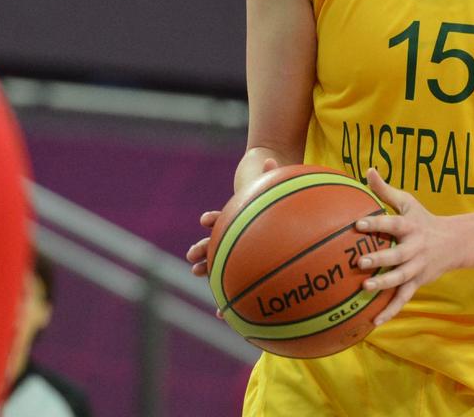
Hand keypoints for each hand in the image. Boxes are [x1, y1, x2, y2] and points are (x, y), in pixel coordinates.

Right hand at [186, 157, 279, 317]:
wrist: (282, 220)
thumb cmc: (278, 205)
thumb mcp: (276, 192)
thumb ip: (272, 177)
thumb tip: (272, 159)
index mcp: (241, 219)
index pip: (224, 218)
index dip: (214, 219)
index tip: (205, 220)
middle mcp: (236, 237)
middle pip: (215, 243)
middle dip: (202, 250)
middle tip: (191, 257)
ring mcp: (241, 254)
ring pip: (221, 266)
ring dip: (211, 274)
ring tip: (204, 284)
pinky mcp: (249, 270)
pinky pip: (240, 287)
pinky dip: (231, 301)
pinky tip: (223, 315)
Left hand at [354, 168, 462, 326]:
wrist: (455, 244)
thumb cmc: (423, 220)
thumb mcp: (408, 203)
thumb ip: (385, 190)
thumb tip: (367, 169)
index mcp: (410, 227)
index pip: (392, 224)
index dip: (376, 224)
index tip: (358, 223)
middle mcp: (414, 249)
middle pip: (396, 255)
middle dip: (379, 258)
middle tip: (360, 261)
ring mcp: (416, 268)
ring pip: (400, 279)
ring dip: (384, 284)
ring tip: (365, 287)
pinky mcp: (417, 283)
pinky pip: (402, 299)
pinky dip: (390, 311)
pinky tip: (373, 322)